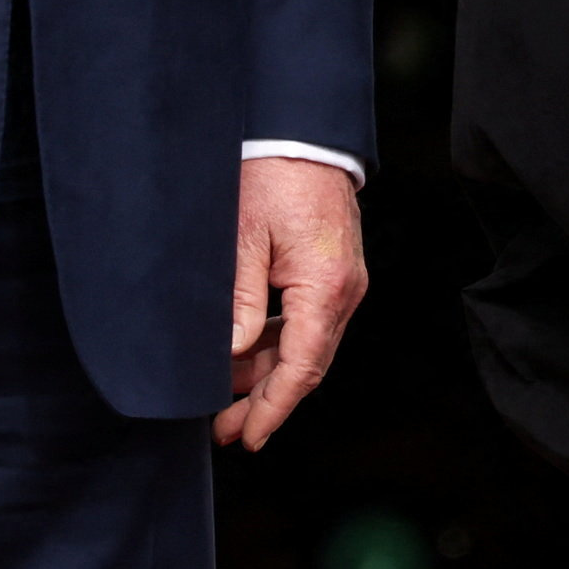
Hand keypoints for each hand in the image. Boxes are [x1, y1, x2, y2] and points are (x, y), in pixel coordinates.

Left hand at [218, 159, 369, 451]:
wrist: (302, 131)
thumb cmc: (271, 174)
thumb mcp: (243, 236)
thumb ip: (240, 299)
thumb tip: (234, 354)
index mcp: (325, 286)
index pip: (301, 367)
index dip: (273, 408)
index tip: (248, 437)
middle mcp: (344, 291)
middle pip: (307, 365)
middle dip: (265, 402)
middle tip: (226, 431)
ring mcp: (342, 282)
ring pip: (305, 346)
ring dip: (268, 375)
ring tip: (225, 399)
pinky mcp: (331, 272)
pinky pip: (306, 322)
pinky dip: (276, 345)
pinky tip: (245, 357)